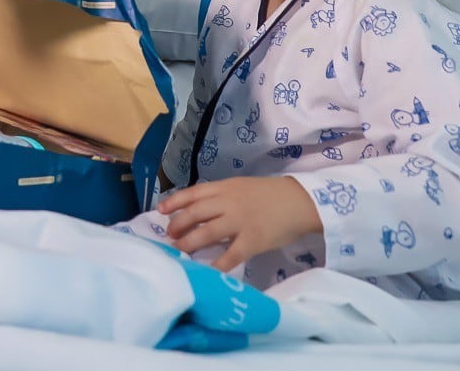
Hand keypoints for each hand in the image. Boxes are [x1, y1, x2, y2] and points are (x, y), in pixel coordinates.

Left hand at [159, 176, 321, 272]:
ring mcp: (240, 222)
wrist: (299, 202)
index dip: (174, 202)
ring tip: (180, 250)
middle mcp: (229, 203)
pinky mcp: (253, 240)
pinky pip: (231, 254)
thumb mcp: (240, 188)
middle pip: (195, 213)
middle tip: (170, 236)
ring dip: (190, 243)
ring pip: (207, 232)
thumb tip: (196, 211)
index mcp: (225, 188)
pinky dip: (217, 264)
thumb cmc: (268, 195)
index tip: (160, 211)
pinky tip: (208, 271)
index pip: (193, 194)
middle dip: (178, 225)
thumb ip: (220, 197)